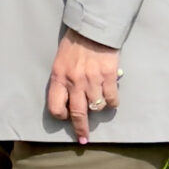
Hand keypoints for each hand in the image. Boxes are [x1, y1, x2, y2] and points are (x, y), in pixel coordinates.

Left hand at [45, 27, 120, 145]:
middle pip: (78, 113)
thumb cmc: (75, 44)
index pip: (56, 106)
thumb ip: (63, 80)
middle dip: (81, 129)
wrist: (93, 27)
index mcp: (59, 77)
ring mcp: (93, 79)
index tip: (66, 117)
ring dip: (97, 110)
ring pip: (96, 107)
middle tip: (84, 140)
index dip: (61, 115)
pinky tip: (110, 99)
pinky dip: (111, 102)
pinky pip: (111, 99)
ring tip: (98, 105)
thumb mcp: (61, 61)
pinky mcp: (109, 75)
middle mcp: (75, 81)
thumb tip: (69, 100)